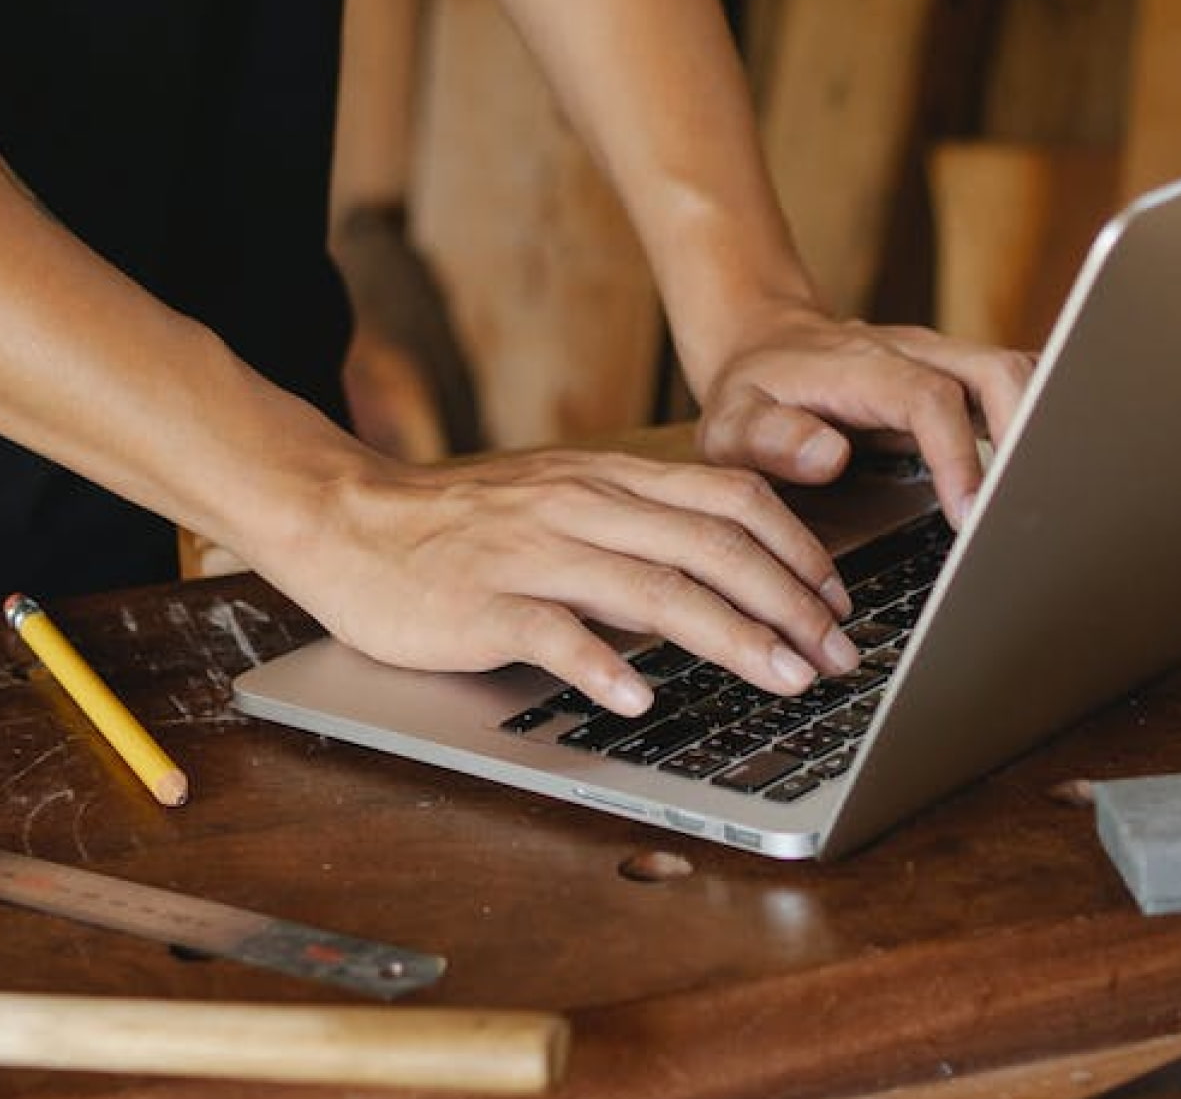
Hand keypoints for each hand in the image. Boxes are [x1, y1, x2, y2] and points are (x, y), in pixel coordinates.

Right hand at [248, 450, 864, 714]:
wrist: (342, 517)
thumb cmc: (454, 526)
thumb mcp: (558, 504)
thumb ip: (632, 530)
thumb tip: (717, 575)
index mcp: (605, 480)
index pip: (728, 498)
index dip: (796, 548)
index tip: (837, 599)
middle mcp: (580, 506)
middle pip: (710, 544)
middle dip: (788, 601)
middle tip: (836, 655)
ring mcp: (530, 552)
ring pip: (651, 588)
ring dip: (730, 636)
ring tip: (782, 677)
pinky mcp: (480, 601)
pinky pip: (551, 631)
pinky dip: (601, 666)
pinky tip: (638, 701)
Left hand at [693, 304, 1035, 525]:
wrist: (764, 346)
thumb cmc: (752, 395)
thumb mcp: (731, 423)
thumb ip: (769, 439)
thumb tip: (829, 456)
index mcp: (861, 367)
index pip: (929, 400)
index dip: (958, 456)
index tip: (969, 515)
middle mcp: (914, 354)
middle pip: (998, 372)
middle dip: (1027, 435)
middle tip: (1027, 510)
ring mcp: (944, 361)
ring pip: (1020, 373)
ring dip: (1044, 427)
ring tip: (1046, 498)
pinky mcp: (959, 378)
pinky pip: (1015, 389)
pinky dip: (1039, 425)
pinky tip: (1040, 477)